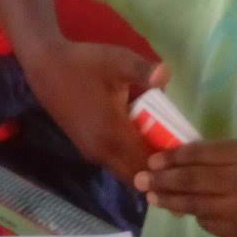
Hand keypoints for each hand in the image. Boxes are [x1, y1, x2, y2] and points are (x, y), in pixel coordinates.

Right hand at [23, 39, 169, 184]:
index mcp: (112, 135)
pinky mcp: (86, 148)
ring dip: (146, 167)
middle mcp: (102, 152)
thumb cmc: (83, 64)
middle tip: (183, 156)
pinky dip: (133, 160)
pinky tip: (146, 142)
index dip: (170, 167)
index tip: (191, 157)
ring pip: (126, 171)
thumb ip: (143, 70)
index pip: (148, 166)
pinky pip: (116, 163)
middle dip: (160, 172)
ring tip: (168, 149)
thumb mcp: (117, 61)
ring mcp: (92, 153)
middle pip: (138, 176)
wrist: (45, 67)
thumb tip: (166, 74)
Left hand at [138, 140, 236, 236]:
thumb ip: (225, 157)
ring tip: (151, 196)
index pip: (201, 155)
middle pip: (192, 181)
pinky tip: (182, 211)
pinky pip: (208, 223)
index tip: (154, 158)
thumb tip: (188, 160)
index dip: (174, 157)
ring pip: (194, 206)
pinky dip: (195, 215)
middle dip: (162, 180)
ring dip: (170, 201)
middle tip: (139, 179)